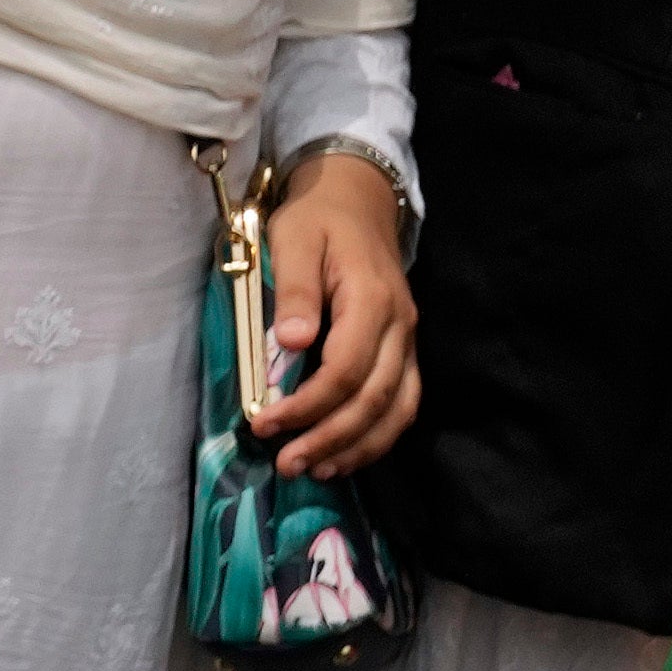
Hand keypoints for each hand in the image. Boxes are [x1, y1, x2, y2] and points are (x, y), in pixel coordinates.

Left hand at [246, 153, 419, 478]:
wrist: (357, 198)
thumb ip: (294, 291)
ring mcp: (407, 341)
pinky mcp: (404, 351)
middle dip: (330, 439)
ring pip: (397, 410)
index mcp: (372, 300)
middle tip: (287, 465)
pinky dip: (377, 437)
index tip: (264, 424)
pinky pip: (402, 404)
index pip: (345, 370)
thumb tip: (292, 343)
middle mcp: (400, 327)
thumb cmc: (318, 219)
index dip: (307, 406)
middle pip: (374, 400)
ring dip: (358, 448)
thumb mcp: (293, 239)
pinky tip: (343, 455)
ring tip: (316, 471)